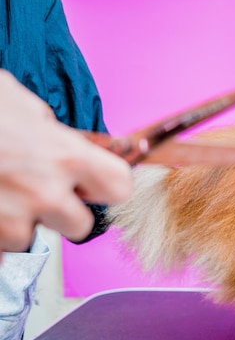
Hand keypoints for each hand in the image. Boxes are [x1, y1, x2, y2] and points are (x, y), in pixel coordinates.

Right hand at [0, 69, 132, 253]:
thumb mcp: (14, 100)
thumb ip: (47, 127)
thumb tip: (58, 137)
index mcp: (64, 155)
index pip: (119, 187)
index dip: (106, 185)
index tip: (93, 183)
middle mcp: (45, 193)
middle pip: (80, 226)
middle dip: (62, 212)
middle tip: (37, 192)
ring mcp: (11, 219)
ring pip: (31, 238)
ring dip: (17, 222)